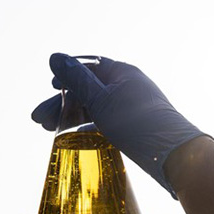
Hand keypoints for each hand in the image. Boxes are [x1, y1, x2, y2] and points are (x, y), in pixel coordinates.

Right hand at [31, 53, 206, 197]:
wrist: (174, 155)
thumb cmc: (139, 124)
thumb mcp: (101, 100)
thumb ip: (76, 80)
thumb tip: (54, 57)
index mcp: (122, 73)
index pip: (89, 66)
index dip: (67, 76)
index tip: (51, 87)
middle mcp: (128, 86)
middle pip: (88, 89)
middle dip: (63, 103)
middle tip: (39, 121)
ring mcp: (132, 107)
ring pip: (95, 107)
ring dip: (72, 116)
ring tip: (49, 131)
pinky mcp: (134, 127)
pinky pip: (106, 121)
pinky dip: (89, 127)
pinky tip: (75, 137)